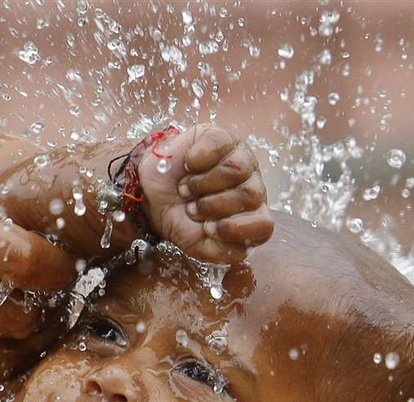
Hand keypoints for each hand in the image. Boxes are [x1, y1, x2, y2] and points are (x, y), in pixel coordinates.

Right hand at [0, 116, 74, 401]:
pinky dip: (2, 372)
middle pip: (10, 319)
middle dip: (50, 312)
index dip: (61, 270)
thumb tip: (111, 217)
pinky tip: (18, 344)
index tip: (71, 264)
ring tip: (43, 316)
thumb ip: (38, 190)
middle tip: (63, 296)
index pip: (20, 262)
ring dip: (31, 345)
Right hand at [138, 125, 272, 262]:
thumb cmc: (178, 218)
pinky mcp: (222, 138)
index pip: (264, 225)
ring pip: (238, 169)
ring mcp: (241, 159)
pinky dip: (198, 158)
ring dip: (203, 183)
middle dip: (213, 205)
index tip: (207, 228)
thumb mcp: (197, 245)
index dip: (235, 228)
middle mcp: (252, 186)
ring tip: (187, 188)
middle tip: (192, 207)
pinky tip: (188, 165)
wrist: (149, 196)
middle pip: (251, 194)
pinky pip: (220, 143)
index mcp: (251, 216)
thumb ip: (222, 252)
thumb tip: (243, 247)